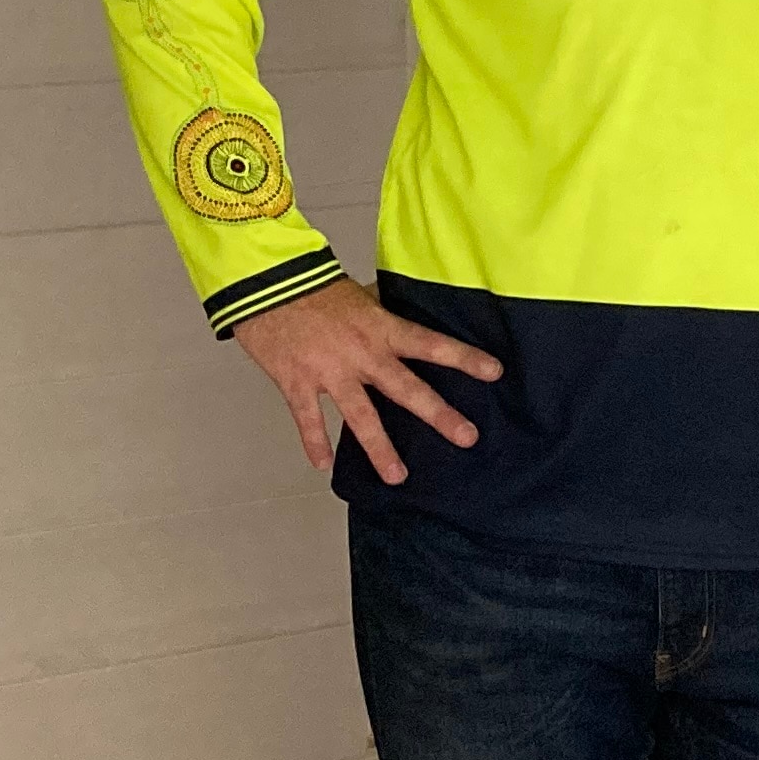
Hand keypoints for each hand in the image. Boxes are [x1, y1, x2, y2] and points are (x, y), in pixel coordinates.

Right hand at [230, 278, 499, 485]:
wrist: (264, 282)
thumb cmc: (313, 285)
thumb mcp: (358, 294)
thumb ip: (382, 311)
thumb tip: (406, 312)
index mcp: (381, 328)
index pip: (431, 344)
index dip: (464, 358)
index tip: (494, 373)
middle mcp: (363, 354)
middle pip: (407, 389)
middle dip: (439, 415)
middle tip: (467, 438)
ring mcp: (330, 372)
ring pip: (361, 417)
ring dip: (381, 449)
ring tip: (398, 477)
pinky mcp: (297, 383)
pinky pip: (308, 420)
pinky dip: (314, 443)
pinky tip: (322, 466)